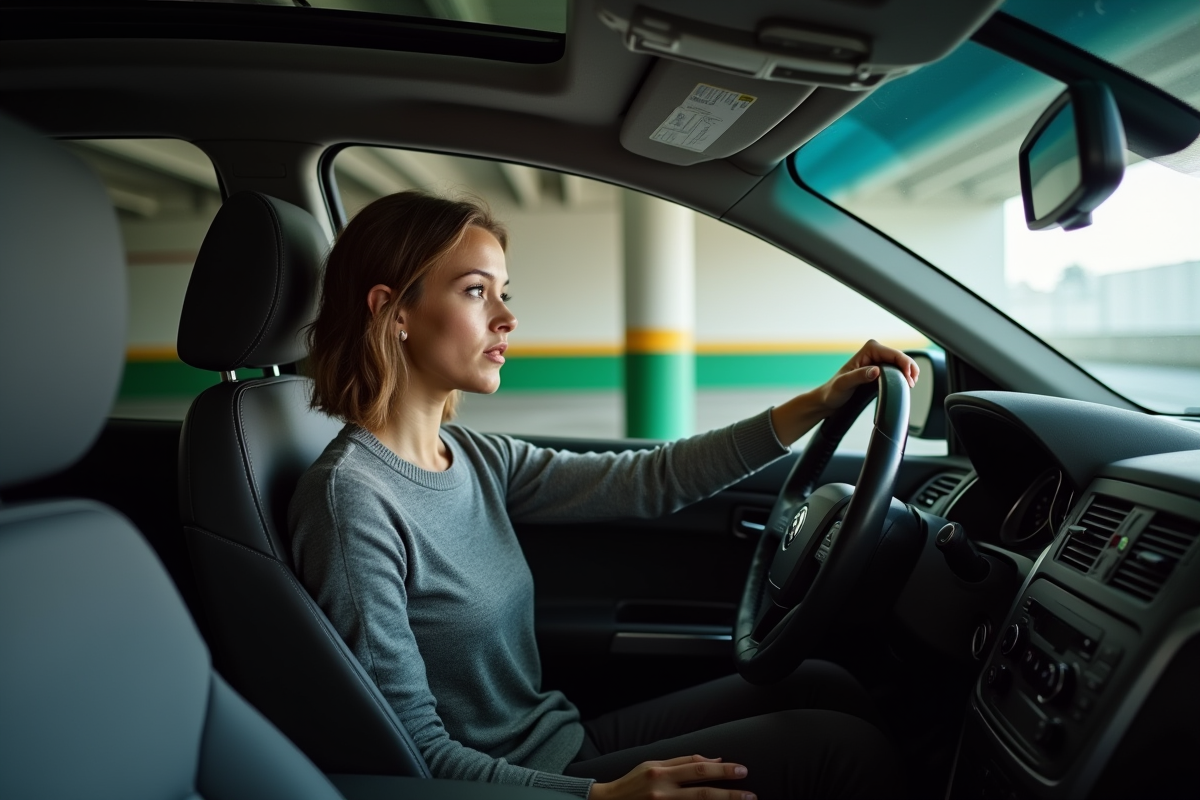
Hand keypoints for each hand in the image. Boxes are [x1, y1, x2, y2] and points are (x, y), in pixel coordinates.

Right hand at [588, 755, 754, 799]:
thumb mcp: (654, 765)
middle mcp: (663, 792)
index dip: (722, 770)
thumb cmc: (633, 782)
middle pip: (702, 792)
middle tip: (751, 794)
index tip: (742, 770)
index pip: (698, 769)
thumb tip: (712, 759)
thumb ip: (682, 762)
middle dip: (729, 793)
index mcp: (661, 773)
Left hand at [815, 339, 918, 412]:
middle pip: (900, 357)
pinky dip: (903, 377)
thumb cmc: (833, 391)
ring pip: (901, 364)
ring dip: (909, 373)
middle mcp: (874, 352)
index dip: (905, 364)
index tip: (908, 378)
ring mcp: (878, 360)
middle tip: (912, 384)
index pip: (893, 354)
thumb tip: (876, 371)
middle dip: (910, 369)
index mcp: (868, 349)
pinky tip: (906, 385)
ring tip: (911, 385)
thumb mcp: (844, 384)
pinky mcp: (880, 370)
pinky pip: (897, 371)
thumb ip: (859, 376)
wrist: (828, 400)